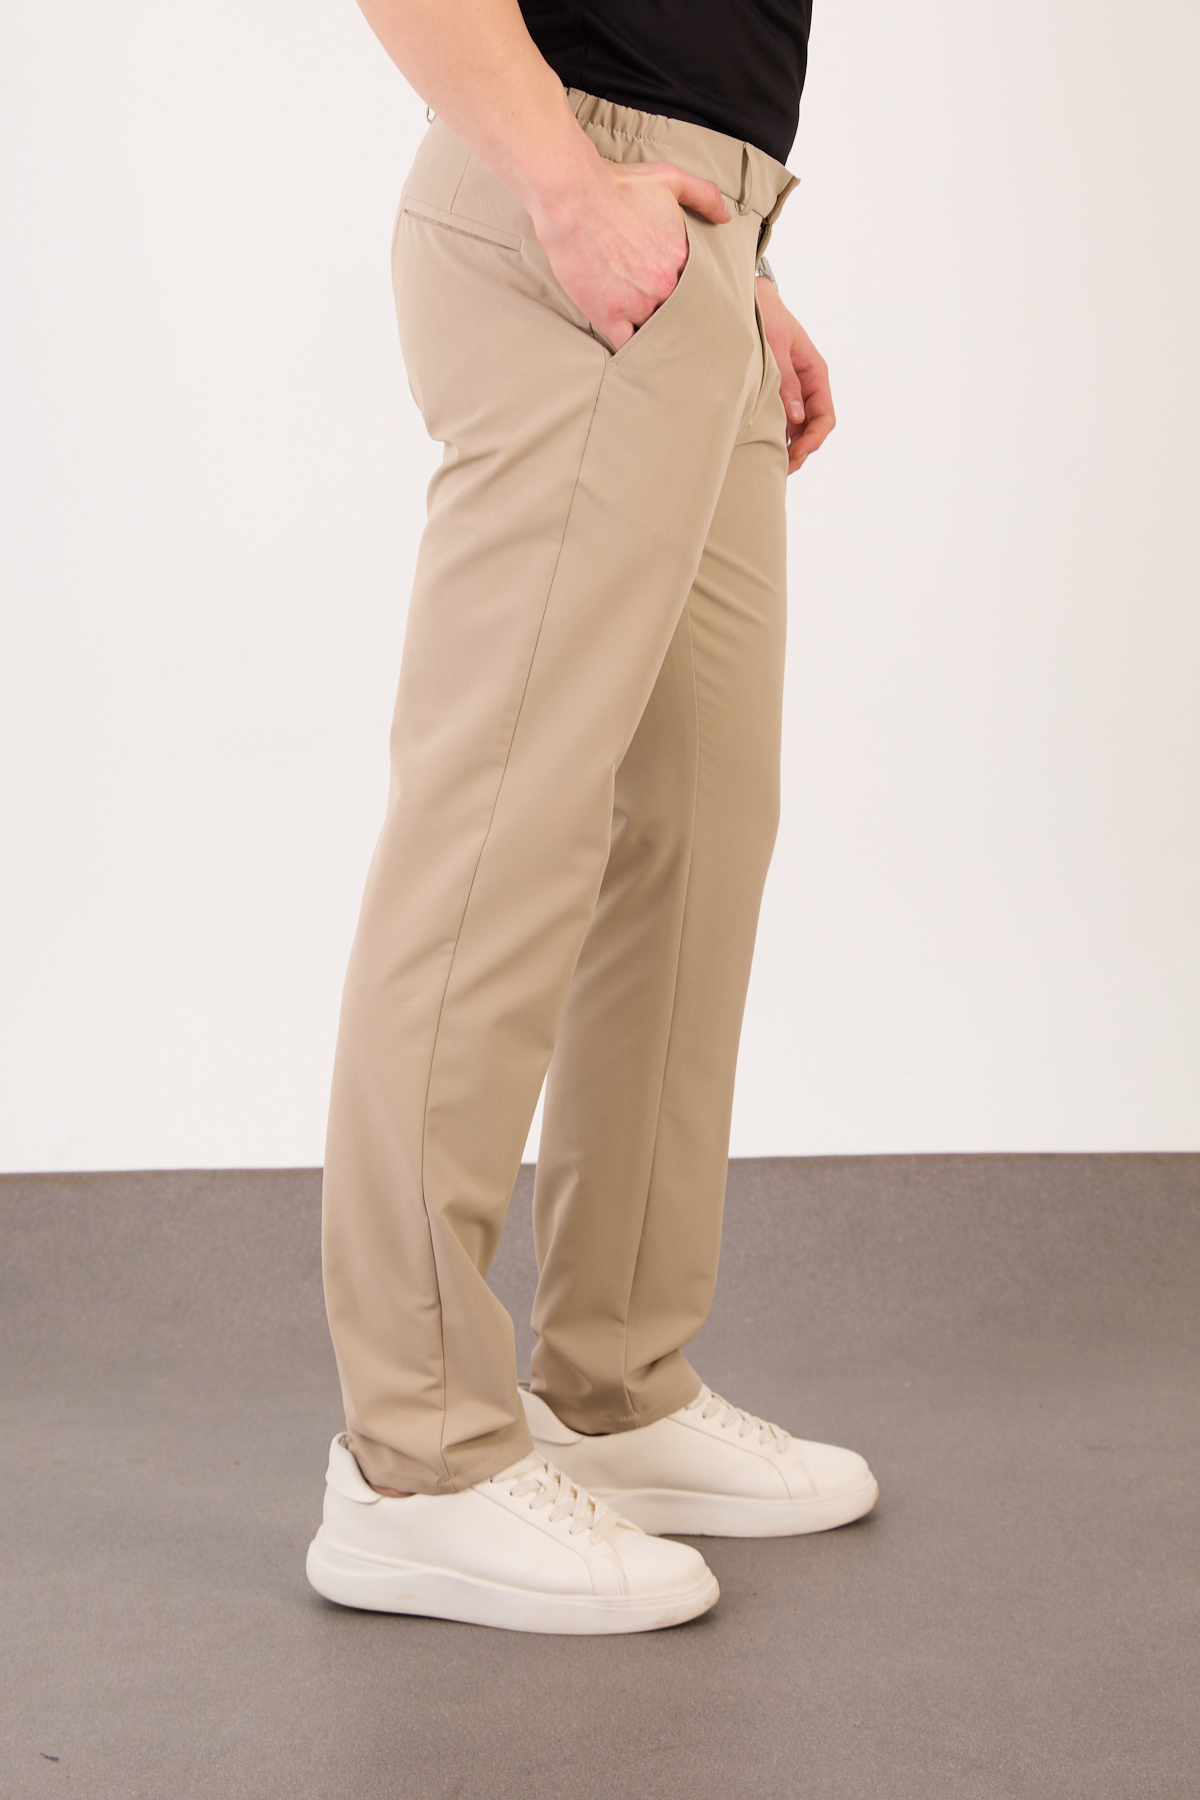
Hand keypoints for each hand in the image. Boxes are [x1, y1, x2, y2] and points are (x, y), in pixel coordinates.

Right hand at [532, 161, 730, 348]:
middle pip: (678, 314)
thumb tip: (726, 216)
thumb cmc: (615, 188)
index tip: (685, 299)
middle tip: (668, 321)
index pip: (697, 290)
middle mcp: (664, 285)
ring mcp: (637, 304)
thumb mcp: (669, 179)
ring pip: (655, 333)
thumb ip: (704, 195)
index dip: (690, 296)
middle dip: (674, 317)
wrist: (573, 198)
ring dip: (655, 336)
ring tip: (654, 341)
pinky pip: (628, 347)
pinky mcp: (609, 316)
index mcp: (681, 258)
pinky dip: (632, 351)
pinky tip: (634, 352)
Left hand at [756, 278, 835, 472]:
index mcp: (815, 372)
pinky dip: (780, 436)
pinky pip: (786, 421)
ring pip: (800, 427)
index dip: (814, 438)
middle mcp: (808, 384)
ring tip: (776, 465)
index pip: (825, 415)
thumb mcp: (777, 347)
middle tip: (784, 468)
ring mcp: (794, 390)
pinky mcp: (779, 393)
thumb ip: (786, 381)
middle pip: (814, 426)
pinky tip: (768, 448)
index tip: (797, 452)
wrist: (750, 301)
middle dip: (803, 449)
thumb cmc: (766, 318)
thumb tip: (796, 417)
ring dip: (791, 447)